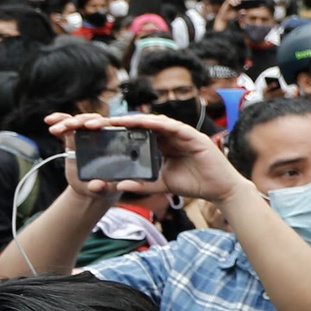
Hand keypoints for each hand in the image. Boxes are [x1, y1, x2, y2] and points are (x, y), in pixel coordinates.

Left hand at [46, 112, 239, 204]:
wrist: (221, 190)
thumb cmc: (195, 184)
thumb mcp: (161, 184)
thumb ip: (142, 182)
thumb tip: (118, 185)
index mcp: (161, 143)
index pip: (133, 133)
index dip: (113, 131)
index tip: (90, 132)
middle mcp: (169, 134)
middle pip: (138, 124)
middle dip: (115, 122)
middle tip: (90, 123)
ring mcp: (180, 133)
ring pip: (151, 121)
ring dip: (130, 120)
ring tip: (110, 121)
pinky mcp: (192, 135)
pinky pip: (171, 126)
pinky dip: (155, 123)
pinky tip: (140, 122)